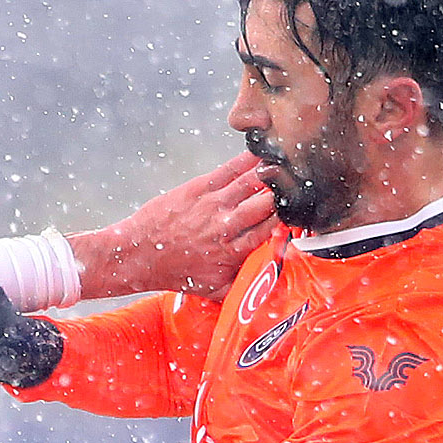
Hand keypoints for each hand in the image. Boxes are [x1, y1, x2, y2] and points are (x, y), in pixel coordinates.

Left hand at [69, 157, 282, 299]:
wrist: (138, 255)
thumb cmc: (178, 273)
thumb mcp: (214, 290)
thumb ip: (245, 287)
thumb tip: (274, 289)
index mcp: (233, 253)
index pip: (273, 232)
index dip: (291, 221)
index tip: (304, 213)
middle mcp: (226, 228)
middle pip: (269, 204)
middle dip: (286, 194)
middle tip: (300, 184)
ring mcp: (213, 206)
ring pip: (254, 183)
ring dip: (273, 173)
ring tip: (288, 164)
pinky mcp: (200, 188)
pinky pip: (231, 169)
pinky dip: (250, 159)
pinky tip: (264, 152)